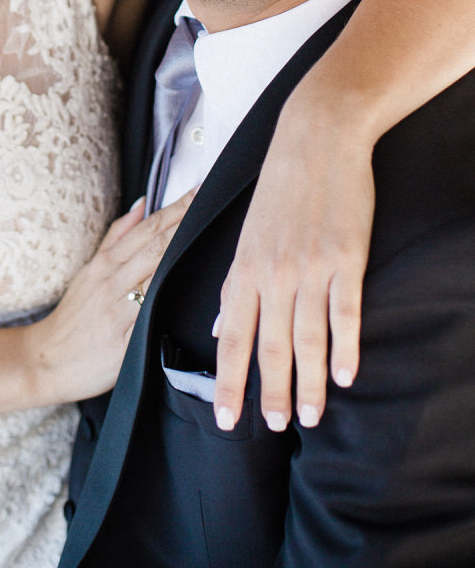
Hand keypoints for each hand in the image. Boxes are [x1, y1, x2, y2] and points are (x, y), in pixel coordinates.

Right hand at [27, 190, 194, 404]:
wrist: (47, 360)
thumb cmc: (72, 316)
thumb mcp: (88, 271)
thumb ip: (116, 237)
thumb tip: (141, 204)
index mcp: (105, 264)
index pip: (147, 229)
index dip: (174, 208)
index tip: (198, 190)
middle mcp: (112, 282)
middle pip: (156, 246)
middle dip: (185, 221)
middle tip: (210, 199)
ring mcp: (119, 311)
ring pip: (157, 275)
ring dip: (183, 252)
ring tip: (210, 232)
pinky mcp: (125, 342)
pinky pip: (152, 316)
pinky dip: (171, 299)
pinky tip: (193, 290)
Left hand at [211, 114, 374, 433]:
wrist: (316, 139)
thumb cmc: (279, 187)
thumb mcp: (246, 233)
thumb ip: (234, 285)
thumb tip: (221, 327)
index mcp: (244, 267)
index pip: (232, 337)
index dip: (228, 381)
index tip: (226, 419)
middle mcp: (272, 272)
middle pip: (269, 345)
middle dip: (269, 393)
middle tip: (272, 428)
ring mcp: (310, 267)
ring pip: (306, 337)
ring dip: (308, 382)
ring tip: (310, 417)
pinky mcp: (345, 258)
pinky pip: (344, 312)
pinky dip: (345, 347)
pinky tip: (346, 376)